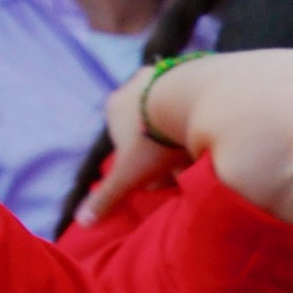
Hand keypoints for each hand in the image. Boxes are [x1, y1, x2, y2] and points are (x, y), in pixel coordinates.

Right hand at [76, 61, 187, 227]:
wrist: (192, 98)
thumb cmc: (154, 139)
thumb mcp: (129, 175)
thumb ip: (107, 197)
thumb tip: (82, 222)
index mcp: (115, 107)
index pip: (122, 142)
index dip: (137, 165)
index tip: (153, 179)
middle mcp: (135, 85)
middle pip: (148, 128)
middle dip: (161, 152)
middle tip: (179, 171)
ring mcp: (164, 74)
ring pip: (171, 115)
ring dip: (182, 135)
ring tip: (198, 155)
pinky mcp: (192, 70)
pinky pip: (194, 102)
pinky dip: (199, 118)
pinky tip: (210, 134)